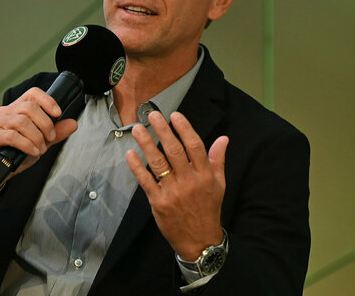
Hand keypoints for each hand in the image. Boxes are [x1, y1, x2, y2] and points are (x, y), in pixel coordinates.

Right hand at [0, 88, 77, 198]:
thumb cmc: (12, 156)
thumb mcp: (38, 144)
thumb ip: (54, 134)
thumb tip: (72, 123)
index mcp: (15, 109)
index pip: (32, 94)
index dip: (47, 100)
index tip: (58, 113)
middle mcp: (4, 113)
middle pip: (29, 107)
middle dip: (45, 124)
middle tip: (50, 139)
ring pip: (21, 121)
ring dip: (36, 137)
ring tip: (40, 149)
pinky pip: (12, 136)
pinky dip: (27, 144)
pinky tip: (32, 152)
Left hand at [125, 111, 226, 259]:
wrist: (199, 239)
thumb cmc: (208, 208)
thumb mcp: (219, 184)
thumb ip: (218, 159)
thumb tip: (224, 138)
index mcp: (205, 175)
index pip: (195, 146)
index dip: (185, 129)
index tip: (175, 115)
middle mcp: (189, 181)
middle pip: (174, 151)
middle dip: (162, 131)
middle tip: (152, 115)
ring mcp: (173, 192)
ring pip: (158, 163)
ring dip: (146, 144)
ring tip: (137, 129)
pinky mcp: (158, 202)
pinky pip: (146, 181)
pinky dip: (137, 167)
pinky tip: (130, 153)